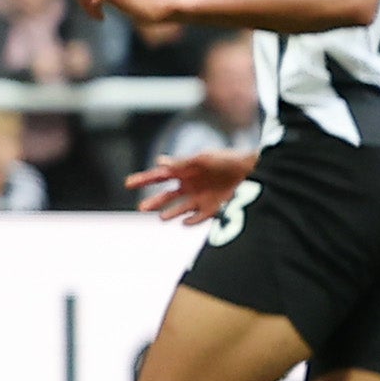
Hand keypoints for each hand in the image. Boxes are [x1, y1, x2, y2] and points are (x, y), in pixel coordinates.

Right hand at [125, 145, 255, 224]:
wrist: (252, 170)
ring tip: (161, 218)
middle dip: (154, 202)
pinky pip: (197, 218)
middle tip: (141, 208)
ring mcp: (199, 198)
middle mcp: (189, 186)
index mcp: (184, 171)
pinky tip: (185, 222)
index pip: (159, 176)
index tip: (128, 183)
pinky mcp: (212, 209)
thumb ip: (183, 163)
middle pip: (166, 197)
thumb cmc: (226, 160)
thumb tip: (160, 162)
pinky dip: (191, 221)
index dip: (143, 179)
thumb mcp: (203, 158)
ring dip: (170, 213)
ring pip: (179, 209)